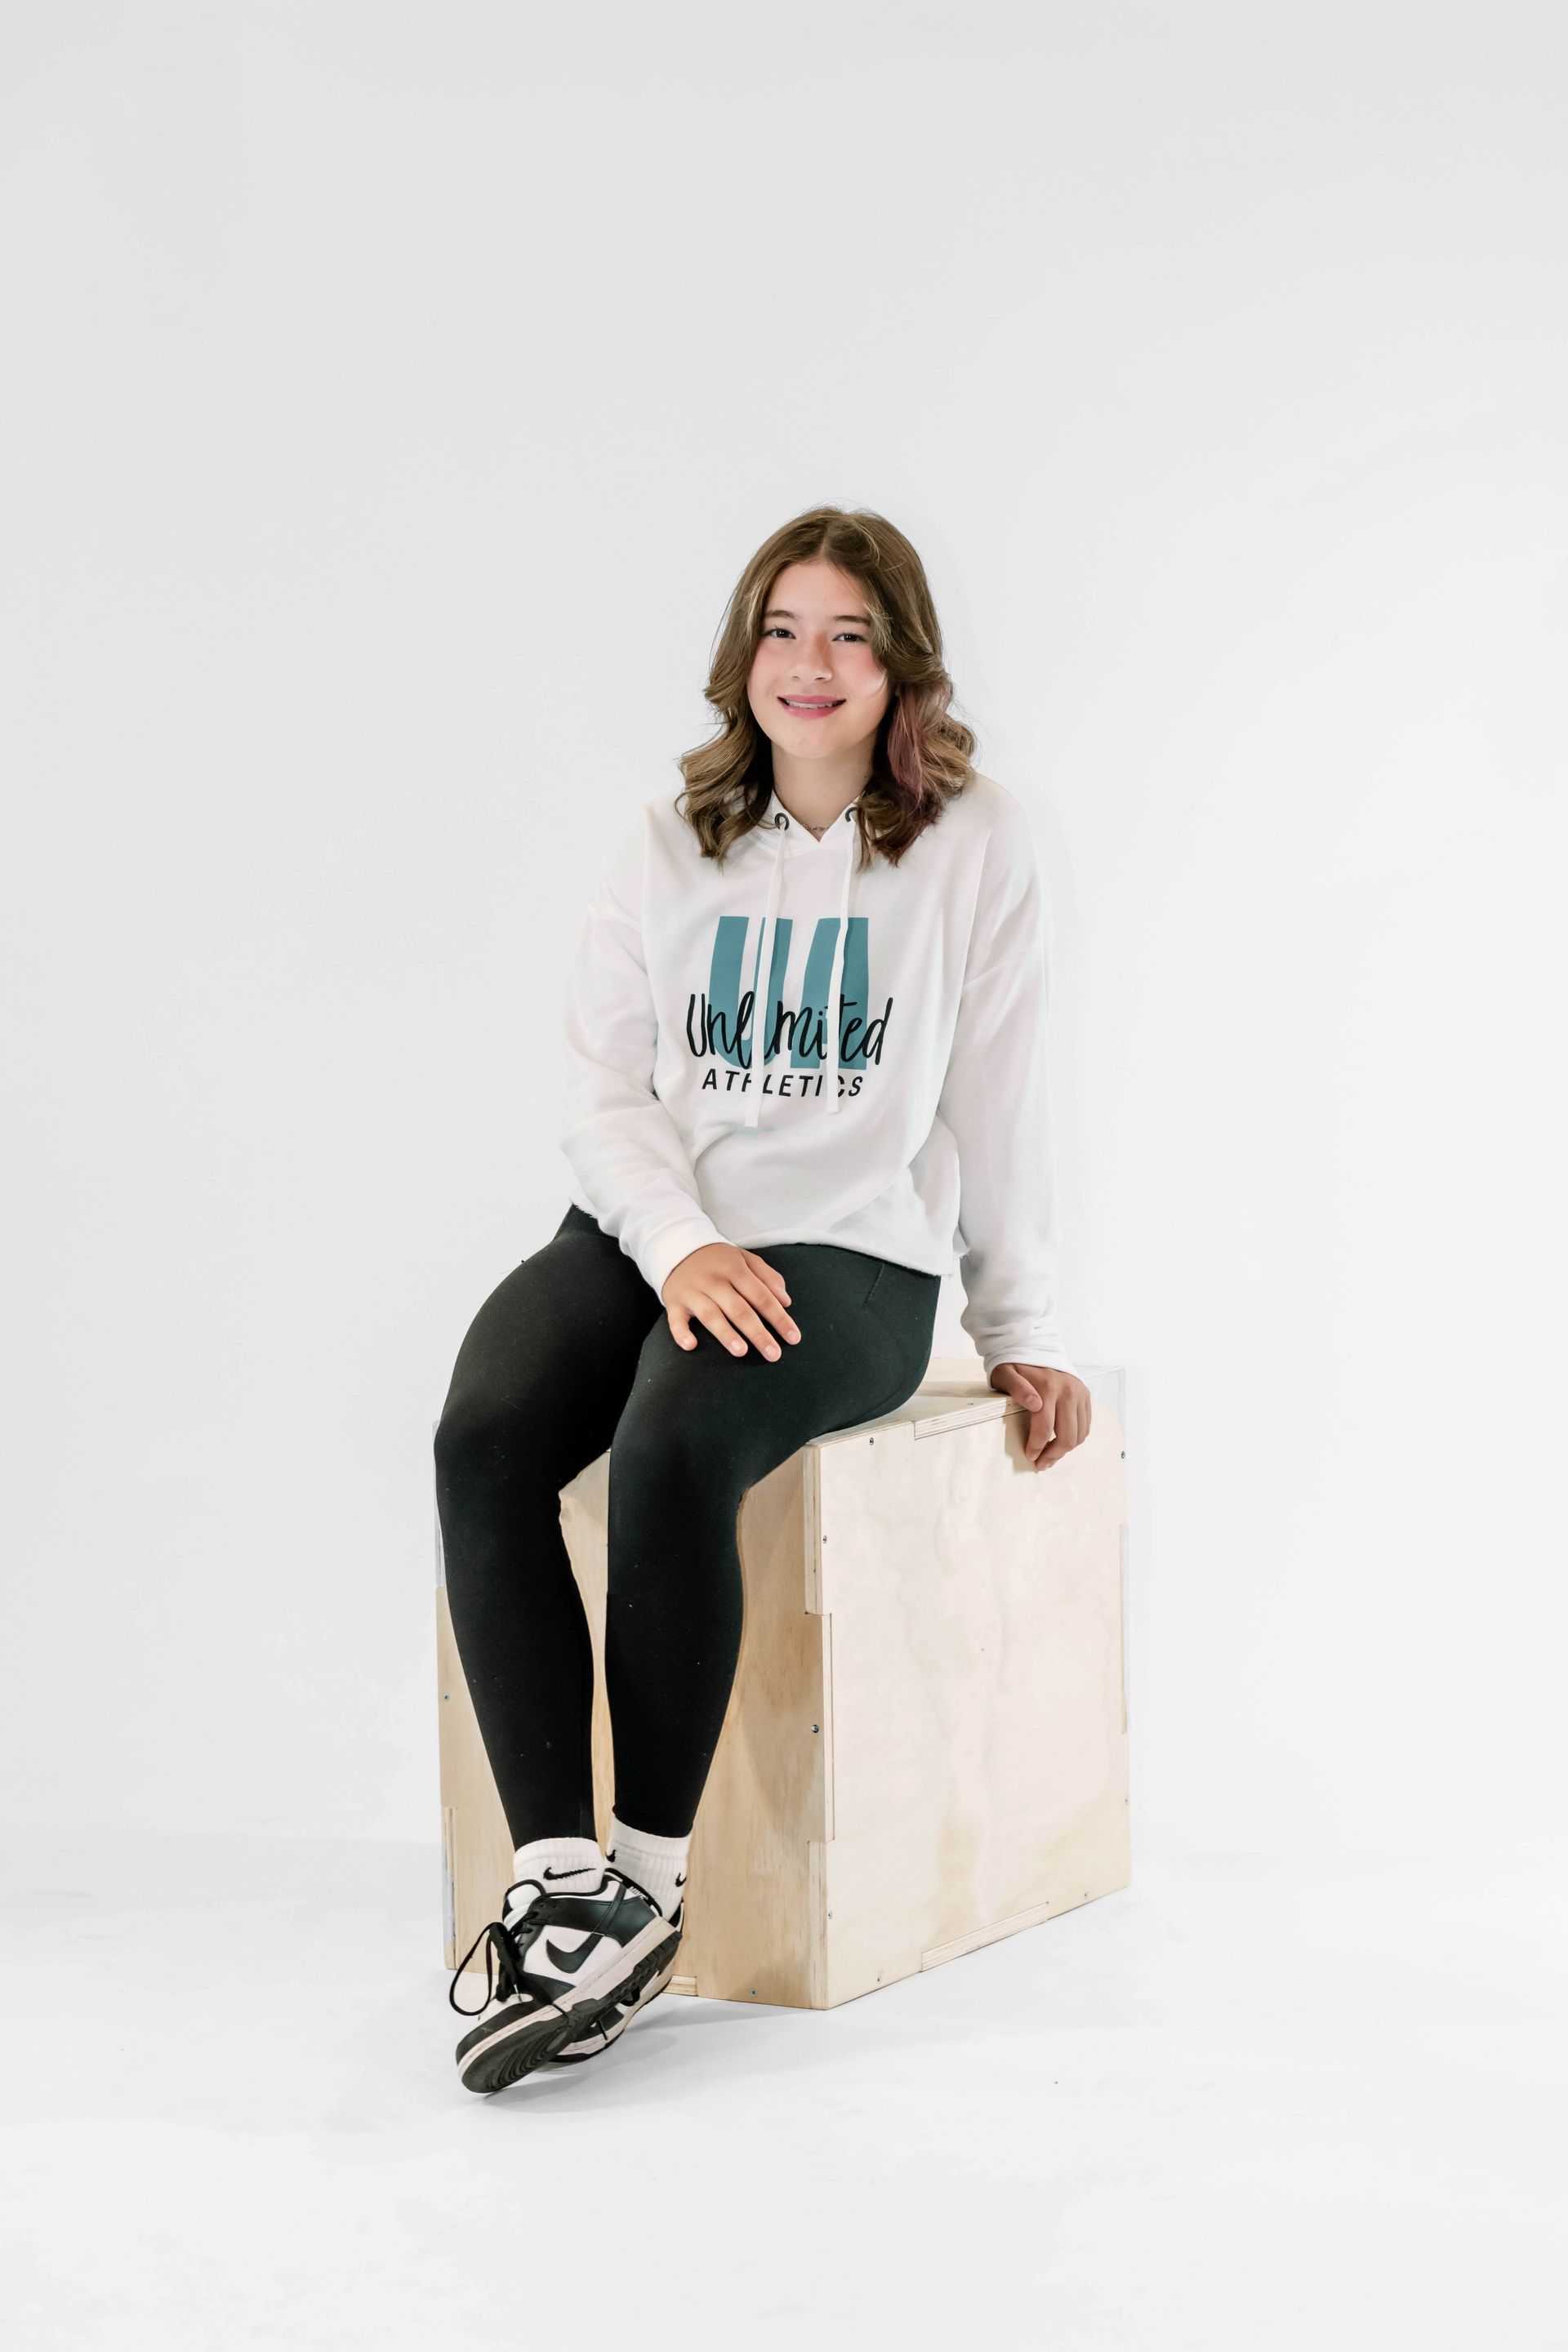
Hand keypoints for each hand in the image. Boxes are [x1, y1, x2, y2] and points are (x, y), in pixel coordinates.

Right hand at [661, 1243, 801, 1360]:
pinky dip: (681, 1333)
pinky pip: (675, 1320)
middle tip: (773, 1355)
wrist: (677, 1246)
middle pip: (739, 1309)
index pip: (762, 1296)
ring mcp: (693, 1291)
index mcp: (735, 1269)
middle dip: (758, 1333)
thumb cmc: (718, 1259)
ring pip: (711, 1314)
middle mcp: (714, 1280)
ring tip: (741, 1351)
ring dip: (725, 1333)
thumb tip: (786, 1301)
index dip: (779, 1318)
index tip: (793, 1338)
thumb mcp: (744, 1258)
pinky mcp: (674, 1302)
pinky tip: (691, 1346)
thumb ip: (767, 1276)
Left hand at [989, 1363, 1091, 1468]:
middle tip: (1041, 1463)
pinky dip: (1075, 1437)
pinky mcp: (1086, 1395)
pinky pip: (1086, 1425)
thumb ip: (1016, 1388)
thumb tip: (1034, 1405)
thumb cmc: (1015, 1365)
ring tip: (1050, 1455)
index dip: (1037, 1447)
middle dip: (1053, 1455)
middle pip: (1067, 1436)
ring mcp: (1079, 1393)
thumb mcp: (1005, 1373)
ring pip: (1079, 1434)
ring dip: (1065, 1449)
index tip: (1029, 1456)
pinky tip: (1060, 1441)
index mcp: (1047, 1387)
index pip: (1045, 1428)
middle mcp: (1068, 1390)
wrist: (1034, 1347)